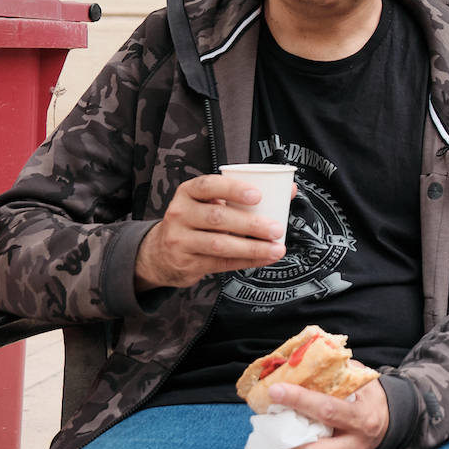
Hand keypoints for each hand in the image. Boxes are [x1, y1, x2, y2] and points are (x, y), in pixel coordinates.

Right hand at [134, 174, 287, 291]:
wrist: (160, 253)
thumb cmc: (195, 221)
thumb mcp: (209, 202)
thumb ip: (243, 196)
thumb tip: (288, 189)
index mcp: (188, 193)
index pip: (208, 185)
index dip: (233, 189)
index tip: (258, 195)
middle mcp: (180, 214)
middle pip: (218, 217)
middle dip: (251, 224)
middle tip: (276, 228)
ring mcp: (180, 240)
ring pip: (219, 244)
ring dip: (252, 247)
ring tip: (276, 247)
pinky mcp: (187, 263)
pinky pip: (221, 263)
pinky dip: (247, 261)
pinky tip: (264, 258)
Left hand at [271, 374, 389, 448]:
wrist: (388, 427)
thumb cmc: (370, 400)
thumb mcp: (361, 382)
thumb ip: (335, 374)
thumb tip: (302, 362)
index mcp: (362, 419)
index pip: (327, 411)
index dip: (298, 400)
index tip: (276, 390)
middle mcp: (353, 446)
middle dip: (285, 436)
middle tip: (270, 416)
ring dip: (282, 446)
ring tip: (275, 426)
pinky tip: (286, 439)